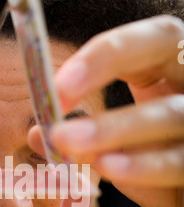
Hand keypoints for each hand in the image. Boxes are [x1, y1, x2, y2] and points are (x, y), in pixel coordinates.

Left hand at [29, 15, 183, 206]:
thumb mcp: (116, 144)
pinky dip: (143, 165)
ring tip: (69, 141)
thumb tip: (37, 132)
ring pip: (170, 112)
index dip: (103, 53)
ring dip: (115, 126)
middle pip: (166, 45)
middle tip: (59, 91)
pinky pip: (179, 160)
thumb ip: (81, 136)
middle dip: (108, 61)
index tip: (58, 83)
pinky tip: (109, 166)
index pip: (145, 39)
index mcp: (170, 68)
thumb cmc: (153, 159)